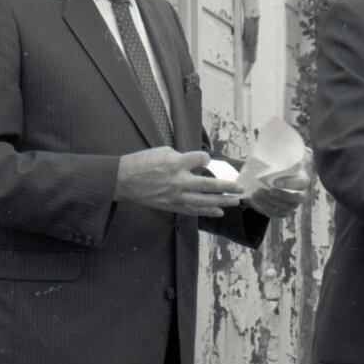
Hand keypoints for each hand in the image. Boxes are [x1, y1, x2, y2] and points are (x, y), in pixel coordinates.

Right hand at [114, 148, 242, 217]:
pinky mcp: (171, 205)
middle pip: (209, 185)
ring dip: (222, 202)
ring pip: (204, 201)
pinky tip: (219, 211)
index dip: (206, 159)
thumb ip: (181, 157)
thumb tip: (195, 162)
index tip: (205, 160)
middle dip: (227, 187)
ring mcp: (175, 196)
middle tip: (240, 188)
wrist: (123, 180)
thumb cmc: (141, 163)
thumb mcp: (162, 152)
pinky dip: (206, 211)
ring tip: (236, 201)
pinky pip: (192, 210)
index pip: (201, 160)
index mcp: (176, 164)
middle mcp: (178, 181)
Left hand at [248, 148, 312, 216]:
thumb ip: (278, 153)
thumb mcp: (276, 159)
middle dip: (281, 195)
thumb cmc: (274, 167)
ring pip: (284, 207)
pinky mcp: (283, 212)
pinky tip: (255, 200)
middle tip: (267, 190)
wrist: (266, 179)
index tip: (274, 182)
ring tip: (256, 193)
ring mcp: (293, 204)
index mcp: (302, 177)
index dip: (289, 183)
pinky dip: (264, 208)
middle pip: (296, 198)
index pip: (302, 182)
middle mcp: (301, 193)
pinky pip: (276, 213)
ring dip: (269, 201)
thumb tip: (273, 143)